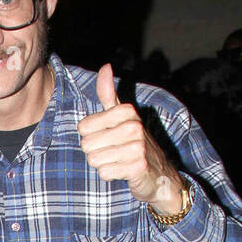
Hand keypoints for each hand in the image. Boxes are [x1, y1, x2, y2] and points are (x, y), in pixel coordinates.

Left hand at [77, 64, 182, 212]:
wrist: (159, 173)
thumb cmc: (134, 142)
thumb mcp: (122, 115)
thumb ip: (109, 93)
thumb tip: (106, 66)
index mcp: (127, 112)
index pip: (83, 127)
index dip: (90, 135)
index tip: (106, 136)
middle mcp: (133, 126)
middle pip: (86, 144)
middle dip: (95, 151)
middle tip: (112, 151)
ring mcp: (137, 147)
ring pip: (94, 159)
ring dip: (102, 163)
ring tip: (118, 160)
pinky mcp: (137, 167)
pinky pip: (104, 173)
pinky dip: (110, 174)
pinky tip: (123, 170)